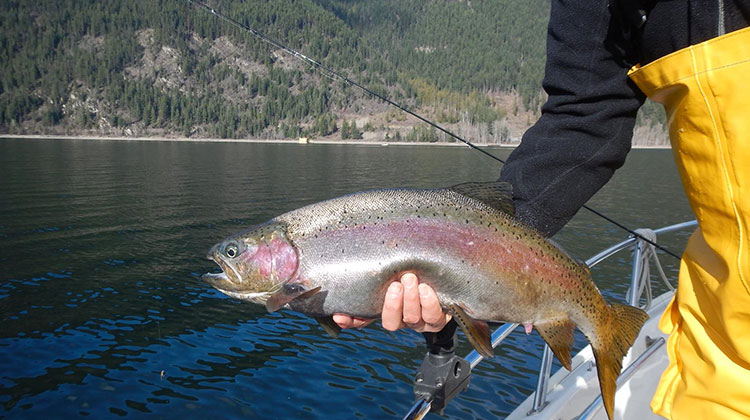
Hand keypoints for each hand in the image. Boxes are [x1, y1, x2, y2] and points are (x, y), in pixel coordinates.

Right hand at [332, 273, 451, 332]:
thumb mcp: (396, 268)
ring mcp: (419, 322)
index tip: (340, 315)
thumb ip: (380, 268)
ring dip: (410, 299)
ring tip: (410, 279)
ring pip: (411, 319)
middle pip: (390, 322)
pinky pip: (433, 318)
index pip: (363, 319)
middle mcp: (401, 319)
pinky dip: (428, 303)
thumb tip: (355, 260)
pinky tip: (426, 288)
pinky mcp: (438, 320)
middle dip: (392, 304)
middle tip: (395, 285)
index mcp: (385, 308)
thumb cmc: (416, 267)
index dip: (351, 320)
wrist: (447, 277)